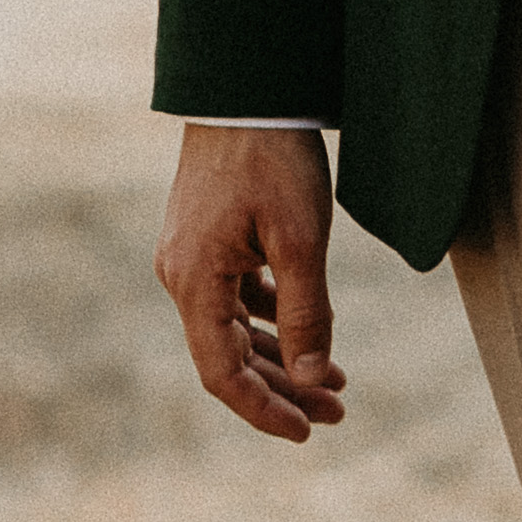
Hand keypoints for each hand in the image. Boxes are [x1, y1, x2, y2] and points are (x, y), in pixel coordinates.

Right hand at [158, 123, 346, 438]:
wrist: (246, 88)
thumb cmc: (274, 158)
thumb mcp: (302, 239)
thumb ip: (309, 313)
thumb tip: (316, 381)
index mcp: (195, 282)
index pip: (222, 373)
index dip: (264, 410)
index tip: (308, 433)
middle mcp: (182, 275)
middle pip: (230, 356)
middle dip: (285, 389)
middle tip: (338, 414)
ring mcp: (193, 256)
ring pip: (236, 329)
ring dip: (283, 357)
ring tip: (336, 384)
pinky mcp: (208, 238)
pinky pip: (238, 297)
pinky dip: (274, 320)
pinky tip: (309, 333)